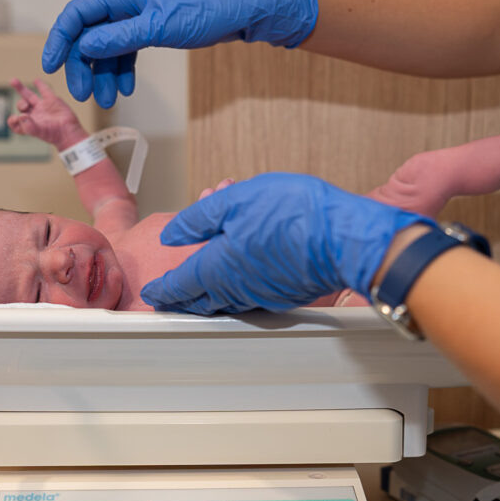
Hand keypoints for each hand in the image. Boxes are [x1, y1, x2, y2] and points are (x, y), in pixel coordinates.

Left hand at [7, 79, 86, 149]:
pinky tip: (36, 81)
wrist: (69, 132)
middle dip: (20, 104)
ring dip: (20, 88)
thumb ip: (28, 125)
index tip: (16, 118)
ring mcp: (42, 107)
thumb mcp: (39, 132)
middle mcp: (34, 115)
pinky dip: (40, 85)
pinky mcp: (52, 101)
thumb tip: (21, 116)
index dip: (12, 120)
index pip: (16, 122)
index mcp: (29, 124)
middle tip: (25, 106)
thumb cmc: (54, 135)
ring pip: (29, 96)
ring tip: (13, 81)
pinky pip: (44, 91)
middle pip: (21, 106)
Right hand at [42, 0, 317, 107]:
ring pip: (107, 47)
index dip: (60, 40)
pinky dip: (123, 70)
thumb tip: (86, 45)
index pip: (77, 15)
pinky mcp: (149, 29)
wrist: (239, 10)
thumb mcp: (158, 26)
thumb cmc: (204, 10)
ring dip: (104, 74)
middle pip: (89, 35)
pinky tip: (125, 88)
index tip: (50, 67)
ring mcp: (136, 16)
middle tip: (83, 95)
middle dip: (83, 65)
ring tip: (108, 100)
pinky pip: (126, 51)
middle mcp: (124, 2)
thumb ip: (120, 38)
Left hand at [141, 173, 432, 313]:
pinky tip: (240, 278)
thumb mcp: (237, 200)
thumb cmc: (295, 214)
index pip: (181, 285)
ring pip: (227, 300)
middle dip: (183, 300)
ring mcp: (264, 295)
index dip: (164, 290)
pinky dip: (237, 288)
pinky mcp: (285, 294)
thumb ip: (199, 218)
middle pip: (202, 300)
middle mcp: (238, 289)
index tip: (152, 294)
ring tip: (199, 290)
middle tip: (169, 300)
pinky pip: (251, 296)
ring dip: (210, 294)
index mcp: (219, 267)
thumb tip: (172, 233)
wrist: (347, 239)